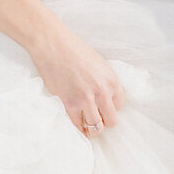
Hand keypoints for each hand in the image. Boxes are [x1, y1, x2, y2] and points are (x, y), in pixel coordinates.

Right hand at [31, 21, 125, 136]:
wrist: (53, 44)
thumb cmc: (74, 50)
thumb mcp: (99, 64)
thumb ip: (105, 81)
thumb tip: (106, 97)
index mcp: (112, 81)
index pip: (120, 105)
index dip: (112, 107)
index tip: (105, 107)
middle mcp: (102, 92)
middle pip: (112, 120)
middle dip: (106, 122)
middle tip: (99, 119)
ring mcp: (86, 99)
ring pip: (96, 127)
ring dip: (93, 129)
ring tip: (89, 125)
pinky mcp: (69, 103)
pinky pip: (78, 124)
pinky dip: (79, 128)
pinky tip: (79, 125)